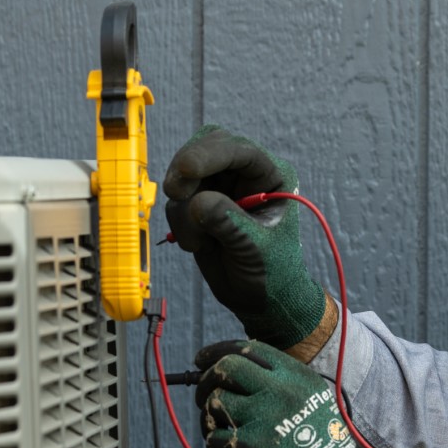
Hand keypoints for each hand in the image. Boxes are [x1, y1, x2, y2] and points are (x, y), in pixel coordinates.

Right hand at [163, 126, 326, 348]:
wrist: (260, 299)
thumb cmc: (273, 273)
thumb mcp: (256, 248)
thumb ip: (229, 222)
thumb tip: (198, 202)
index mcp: (270, 176)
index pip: (238, 150)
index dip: (209, 154)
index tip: (187, 170)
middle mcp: (244, 175)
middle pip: (205, 147)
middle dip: (186, 171)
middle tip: (175, 194)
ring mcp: (219, 188)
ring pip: (183, 177)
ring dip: (184, 211)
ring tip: (202, 243)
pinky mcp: (198, 205)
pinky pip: (175, 202)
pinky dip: (180, 224)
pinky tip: (200, 245)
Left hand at [195, 339, 409, 447]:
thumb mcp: (316, 410)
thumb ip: (284, 392)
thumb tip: (237, 384)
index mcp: (300, 379)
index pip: (249, 349)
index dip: (219, 352)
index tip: (202, 360)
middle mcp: (282, 391)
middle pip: (225, 368)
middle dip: (206, 382)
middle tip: (205, 401)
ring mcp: (265, 416)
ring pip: (215, 403)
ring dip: (210, 421)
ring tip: (226, 440)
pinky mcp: (249, 446)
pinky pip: (212, 438)